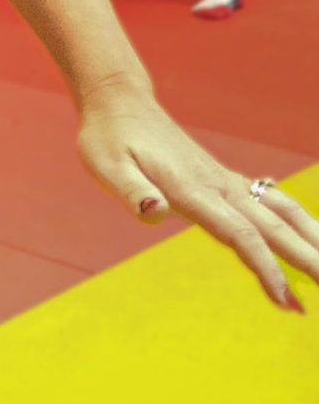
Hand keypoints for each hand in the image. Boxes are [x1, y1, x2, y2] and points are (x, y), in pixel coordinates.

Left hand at [77, 80, 318, 311]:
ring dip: (311, 239)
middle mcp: (217, 185)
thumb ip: (130, 192)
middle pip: (273, 227)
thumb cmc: (108, 139)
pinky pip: (270, 202)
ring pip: (281, 211)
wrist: (118, 104)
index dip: (266, 267)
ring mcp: (224, 181)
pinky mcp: (223, 180)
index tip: (286, 299)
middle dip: (307, 260)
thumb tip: (154, 213)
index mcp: (192, 189)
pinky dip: (297, 222)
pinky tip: (311, 239)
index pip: (240, 234)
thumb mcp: (105, 166)